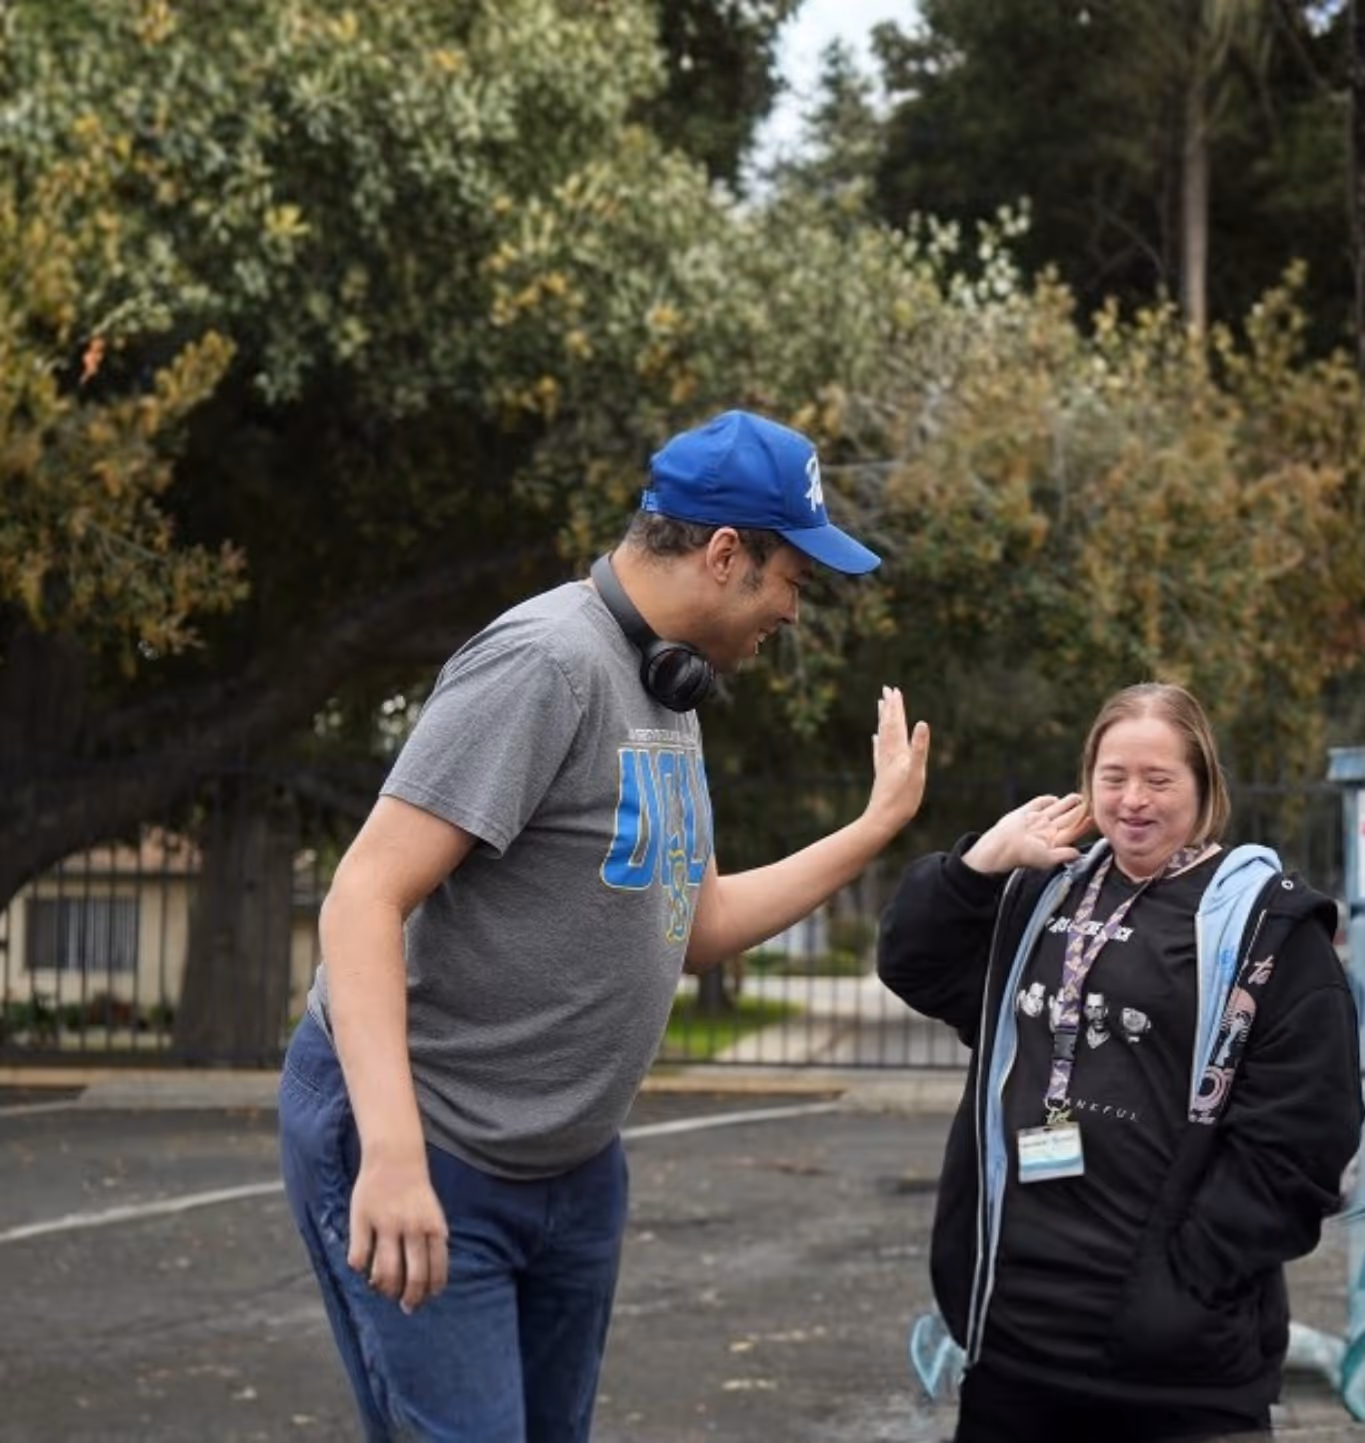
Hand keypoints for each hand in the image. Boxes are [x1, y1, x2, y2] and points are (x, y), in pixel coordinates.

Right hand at [347, 1148, 449, 1313]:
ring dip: (383, 1288)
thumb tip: (430, 1284)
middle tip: (403, 1305)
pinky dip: (359, 1267)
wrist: (395, 1158)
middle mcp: (412, 1228)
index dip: (428, 1291)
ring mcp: (387, 1224)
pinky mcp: (363, 1220)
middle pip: (413, 1276)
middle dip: (409, 1298)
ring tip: (380, 1287)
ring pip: (385, 1273)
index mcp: (433, 1227)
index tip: (422, 1301)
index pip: (436, 1270)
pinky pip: (359, 1257)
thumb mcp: (433, 1214)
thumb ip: (432, 1243)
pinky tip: (361, 1265)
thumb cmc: (415, 1193)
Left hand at [864, 686, 930, 840]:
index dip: (896, 707)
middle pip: (889, 726)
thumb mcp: (917, 773)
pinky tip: (875, 738)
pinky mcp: (882, 774)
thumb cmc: (902, 799)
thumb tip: (922, 722)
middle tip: (886, 690)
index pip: (898, 724)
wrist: (882, 819)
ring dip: (883, 720)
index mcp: (898, 752)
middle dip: (889, 708)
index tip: (894, 690)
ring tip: (880, 707)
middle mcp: (889, 754)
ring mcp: (884, 764)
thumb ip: (919, 748)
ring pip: (883, 736)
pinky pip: (879, 752)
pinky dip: (879, 741)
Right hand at [963, 792, 1090, 873]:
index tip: (1094, 816)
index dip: (1084, 824)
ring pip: (1056, 810)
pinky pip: (1039, 804)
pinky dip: (1047, 800)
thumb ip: (1063, 855)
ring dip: (1067, 803)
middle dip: (1079, 811)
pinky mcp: (1025, 813)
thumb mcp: (1046, 859)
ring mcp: (1037, 821)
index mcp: (1054, 841)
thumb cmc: (1022, 855)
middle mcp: (1047, 830)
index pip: (1073, 830)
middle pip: (1067, 818)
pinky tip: (1055, 798)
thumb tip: (1078, 854)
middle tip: (1090, 801)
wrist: (1000, 846)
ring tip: (1078, 797)